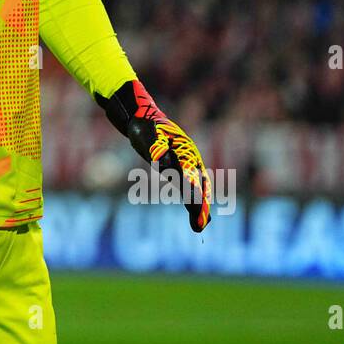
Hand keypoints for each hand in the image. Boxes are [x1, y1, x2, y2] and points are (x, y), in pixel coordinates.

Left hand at [99, 80, 211, 232]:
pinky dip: (191, 198)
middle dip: (200, 204)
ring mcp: (184, 164)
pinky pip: (186, 186)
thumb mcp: (149, 134)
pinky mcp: (176, 168)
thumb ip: (156, 147)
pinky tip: (193, 210)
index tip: (197, 209)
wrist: (142, 119)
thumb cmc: (145, 126)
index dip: (194, 194)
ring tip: (200, 224)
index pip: (192, 177)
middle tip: (201, 225)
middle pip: (198, 185)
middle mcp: (189, 159)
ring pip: (195, 188)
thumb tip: (162, 162)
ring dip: (198, 205)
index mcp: (185, 152)